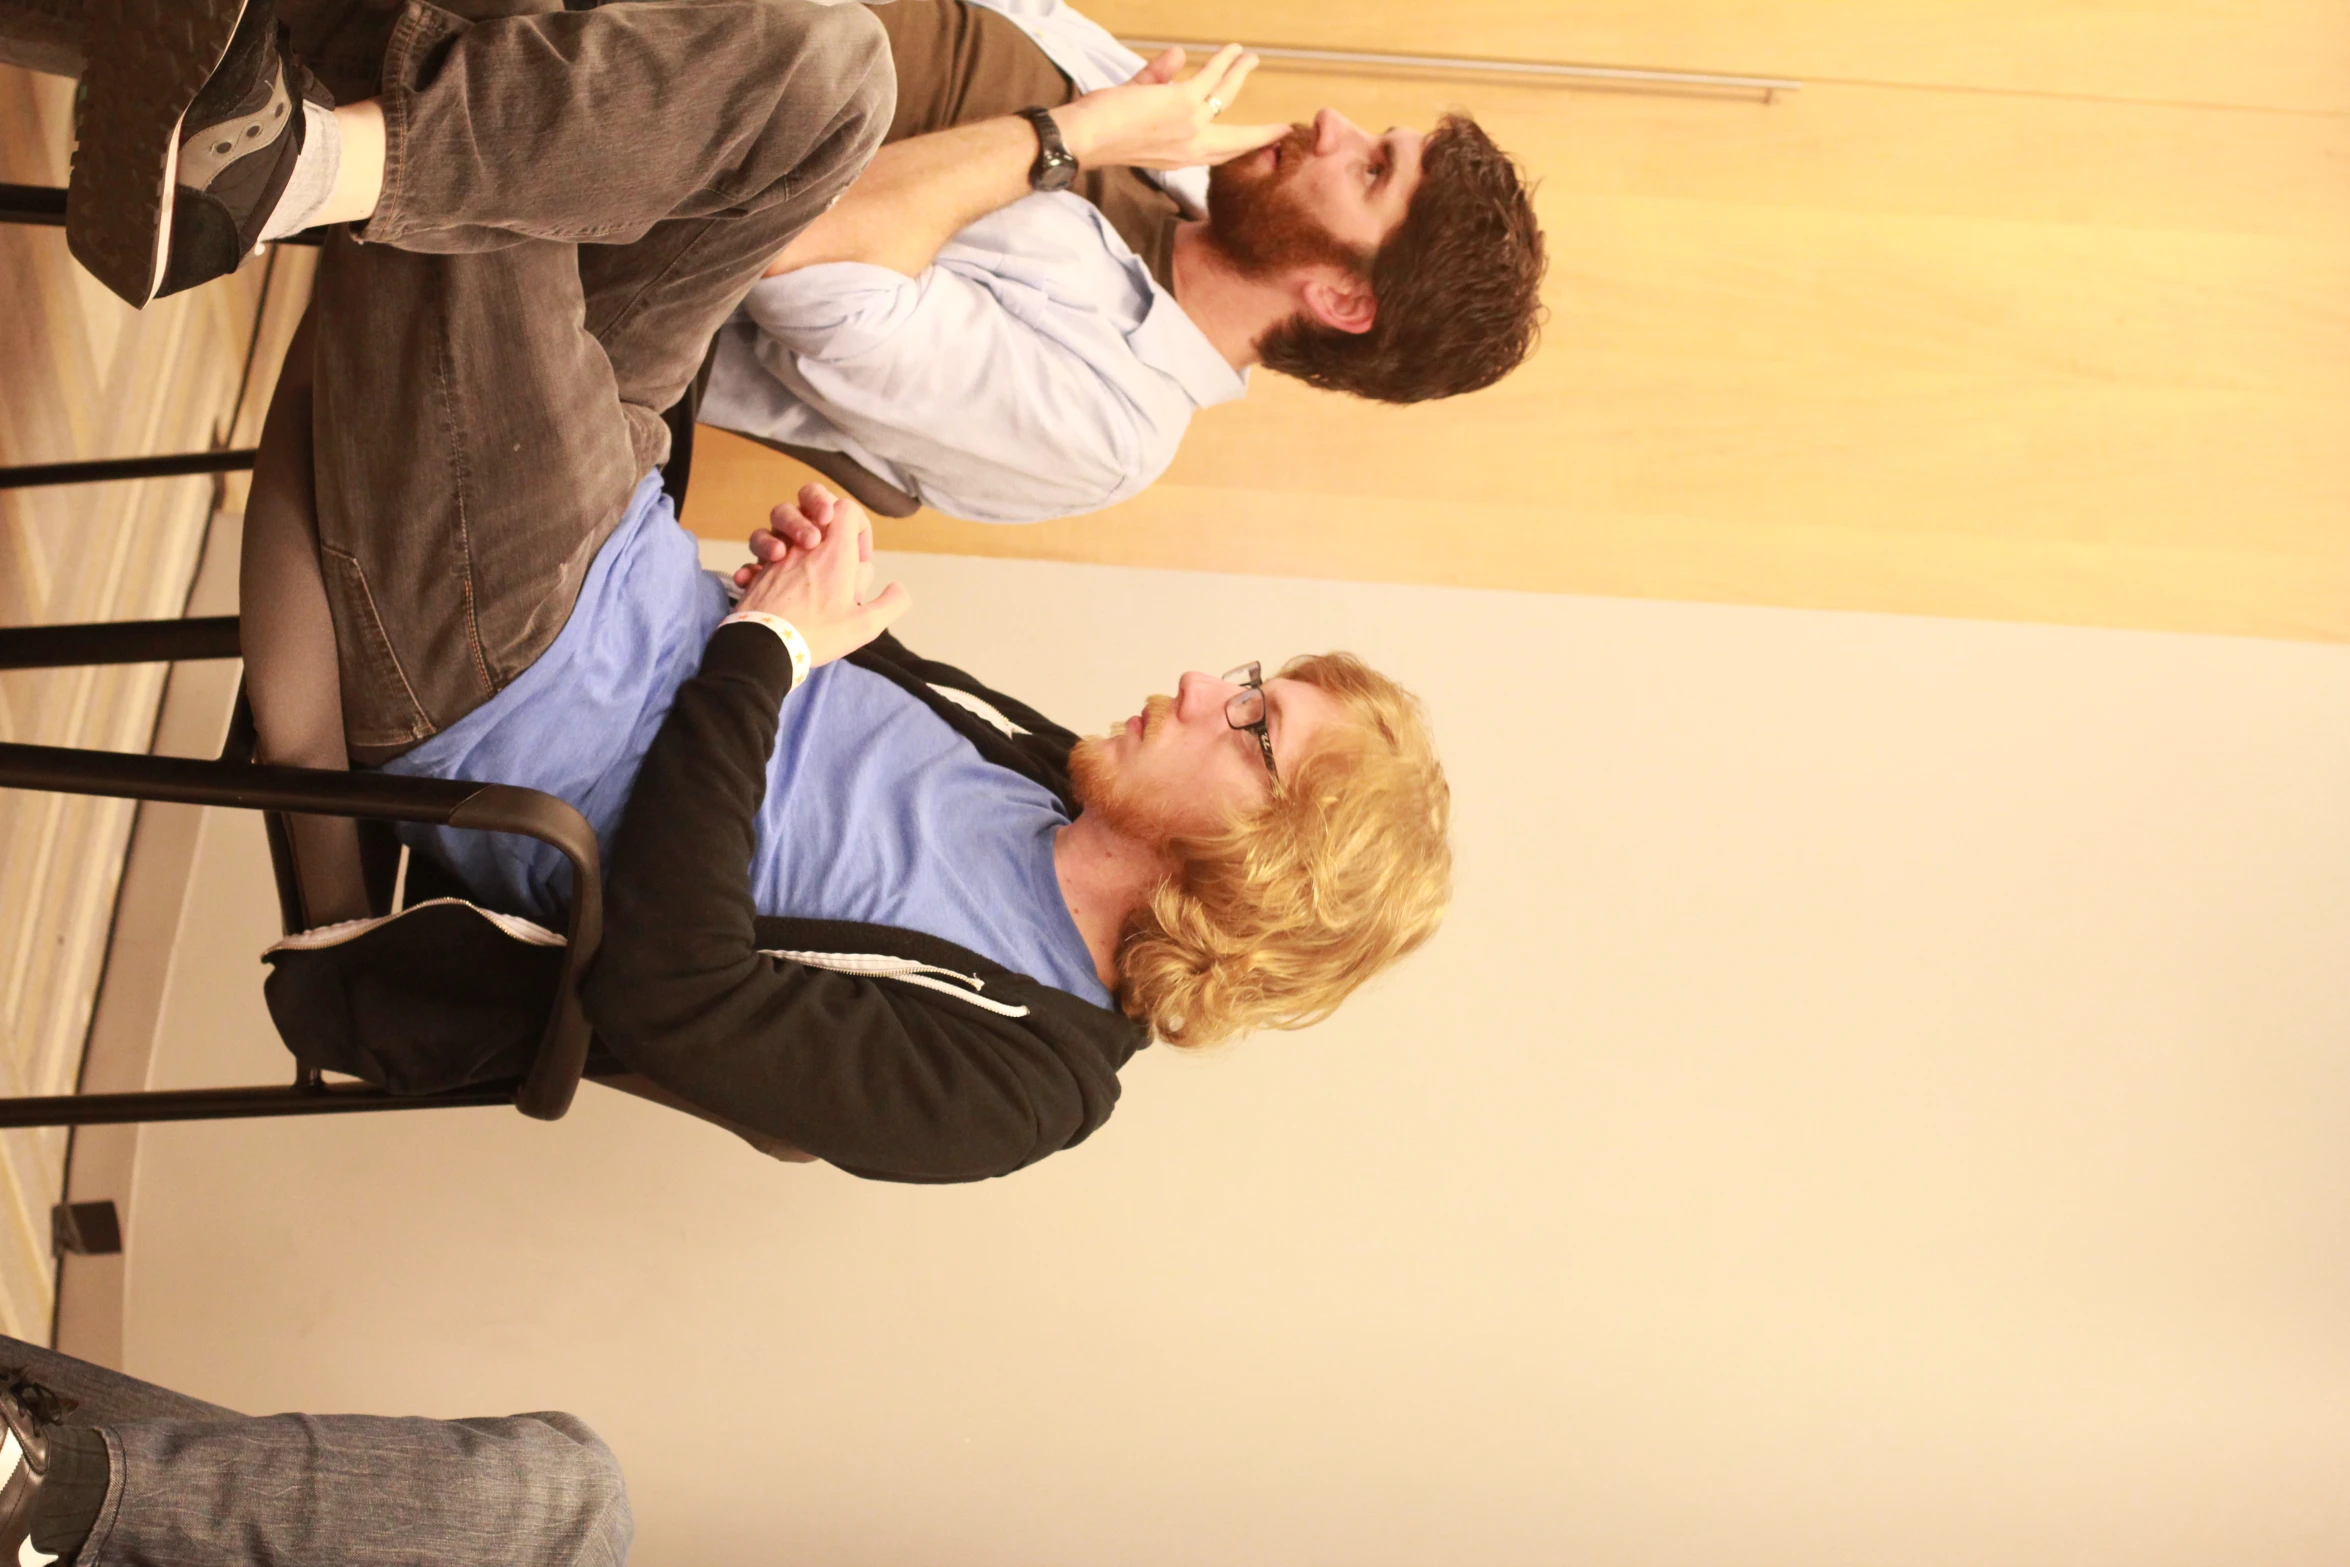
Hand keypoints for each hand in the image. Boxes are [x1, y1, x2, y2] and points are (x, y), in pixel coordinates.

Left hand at [730, 483, 908, 666]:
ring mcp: (778, 554)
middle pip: (812, 495)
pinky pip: (761, 548)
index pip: (848, 507)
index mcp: (834, 551)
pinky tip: (773, 576)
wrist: (763, 647)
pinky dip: (769, 556)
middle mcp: (804, 544)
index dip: (859, 524)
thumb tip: (898, 588)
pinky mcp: (759, 568)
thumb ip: (892, 603)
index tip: (861, 557)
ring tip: (804, 557)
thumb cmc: (816, 634)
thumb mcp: (866, 625)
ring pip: (781, 517)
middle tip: (829, 538)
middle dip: (823, 507)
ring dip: (794, 528)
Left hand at [1055, 44, 1285, 170]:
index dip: (1242, 149)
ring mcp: (1190, 128)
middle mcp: (1190, 150)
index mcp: (1179, 158)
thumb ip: (1156, 81)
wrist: (1085, 138)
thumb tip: (1180, 55)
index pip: (1218, 156)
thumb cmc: (1100, 130)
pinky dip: (1225, 61)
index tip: (1261, 145)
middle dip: (1261, 132)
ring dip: (1239, 73)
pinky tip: (1233, 49)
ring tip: (1249, 58)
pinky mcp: (1184, 105)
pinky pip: (1213, 77)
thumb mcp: (1135, 107)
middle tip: (1280, 127)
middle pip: (1237, 140)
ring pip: (1226, 96)